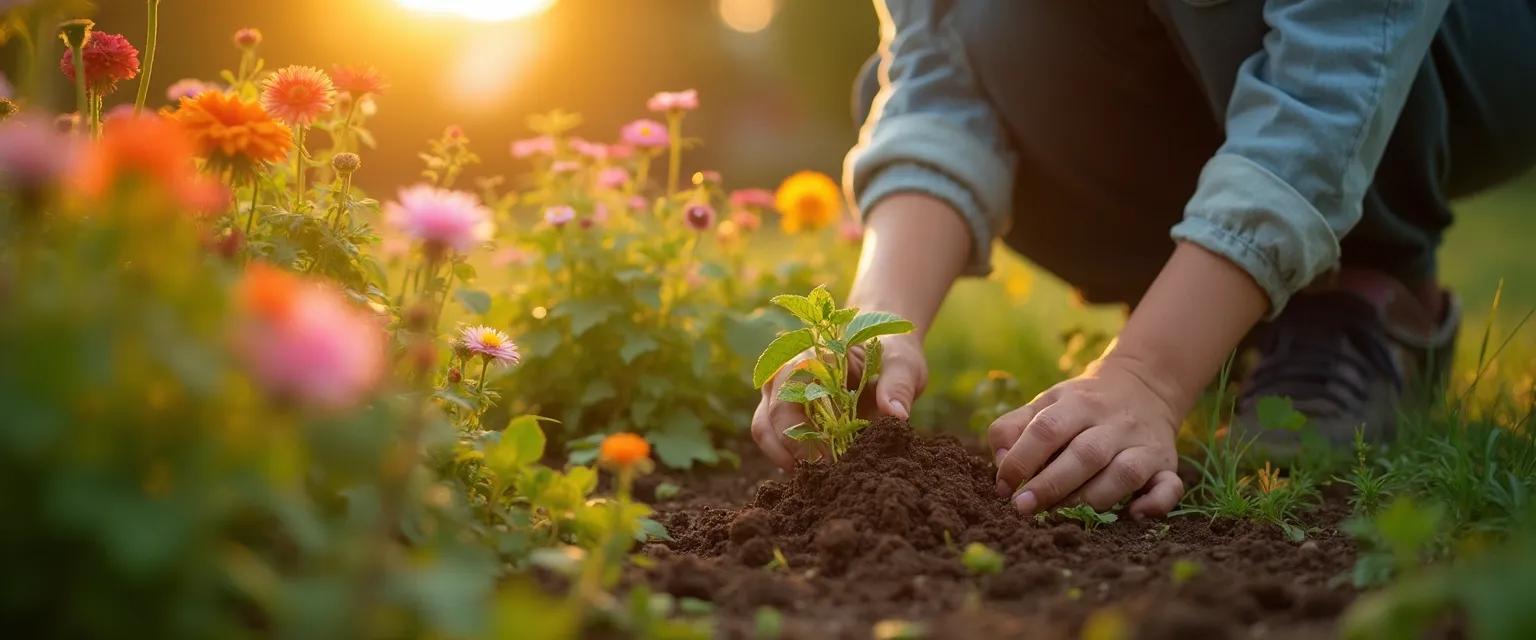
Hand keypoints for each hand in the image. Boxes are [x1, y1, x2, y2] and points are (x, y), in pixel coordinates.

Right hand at [751, 333, 926, 469]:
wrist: (881, 349)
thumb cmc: (888, 355)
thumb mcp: (902, 364)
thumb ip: (898, 385)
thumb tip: (896, 415)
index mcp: (809, 356)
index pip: (788, 393)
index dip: (801, 432)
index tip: (826, 461)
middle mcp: (784, 374)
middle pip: (768, 418)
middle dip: (792, 453)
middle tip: (824, 478)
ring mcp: (779, 393)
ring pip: (764, 430)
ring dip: (786, 459)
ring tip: (819, 479)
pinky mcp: (785, 413)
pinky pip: (775, 439)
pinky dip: (792, 459)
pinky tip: (820, 472)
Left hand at [988, 354, 1184, 518]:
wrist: (1144, 383)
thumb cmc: (1081, 404)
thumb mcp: (1045, 403)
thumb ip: (1013, 427)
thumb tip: (1000, 464)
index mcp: (1078, 404)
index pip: (1047, 429)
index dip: (1020, 459)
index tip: (1003, 487)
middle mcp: (1113, 423)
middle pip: (1084, 455)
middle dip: (1051, 485)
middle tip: (1023, 508)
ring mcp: (1142, 444)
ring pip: (1124, 474)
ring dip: (1092, 499)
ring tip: (1061, 515)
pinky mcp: (1166, 464)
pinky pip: (1169, 487)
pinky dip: (1155, 504)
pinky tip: (1133, 516)